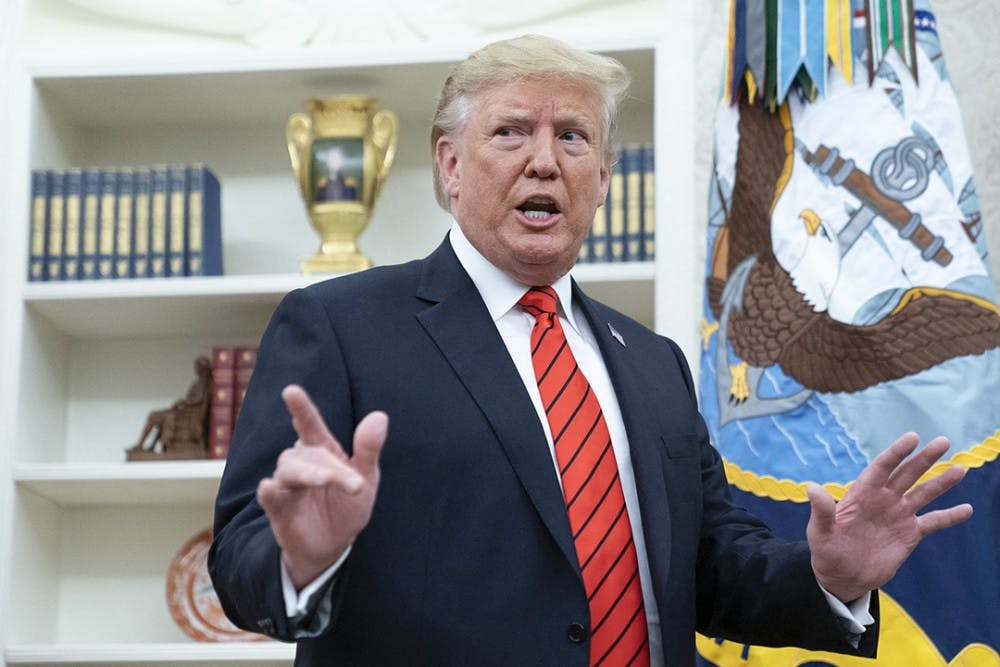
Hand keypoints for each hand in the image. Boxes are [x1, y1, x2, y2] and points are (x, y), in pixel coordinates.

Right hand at [257, 384, 386, 589]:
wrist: (334, 547)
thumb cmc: (347, 507)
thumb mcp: (366, 479)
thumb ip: (368, 449)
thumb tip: (380, 415)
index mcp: (323, 452)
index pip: (310, 425)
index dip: (302, 409)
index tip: (291, 391)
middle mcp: (301, 464)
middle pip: (309, 453)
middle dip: (331, 466)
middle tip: (355, 483)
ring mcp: (287, 486)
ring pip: (289, 470)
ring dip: (308, 473)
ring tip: (324, 480)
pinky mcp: (278, 510)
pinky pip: (270, 497)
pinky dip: (270, 491)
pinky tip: (269, 487)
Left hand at [806, 432, 972, 602]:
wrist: (842, 576)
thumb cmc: (826, 551)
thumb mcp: (820, 532)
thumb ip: (821, 511)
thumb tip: (812, 487)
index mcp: (862, 494)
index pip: (881, 468)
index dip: (896, 453)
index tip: (912, 438)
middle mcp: (883, 499)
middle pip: (907, 474)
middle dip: (924, 458)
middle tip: (943, 441)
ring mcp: (898, 515)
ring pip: (924, 493)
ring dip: (942, 482)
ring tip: (960, 469)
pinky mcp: (909, 533)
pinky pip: (933, 521)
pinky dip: (950, 516)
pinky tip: (967, 509)